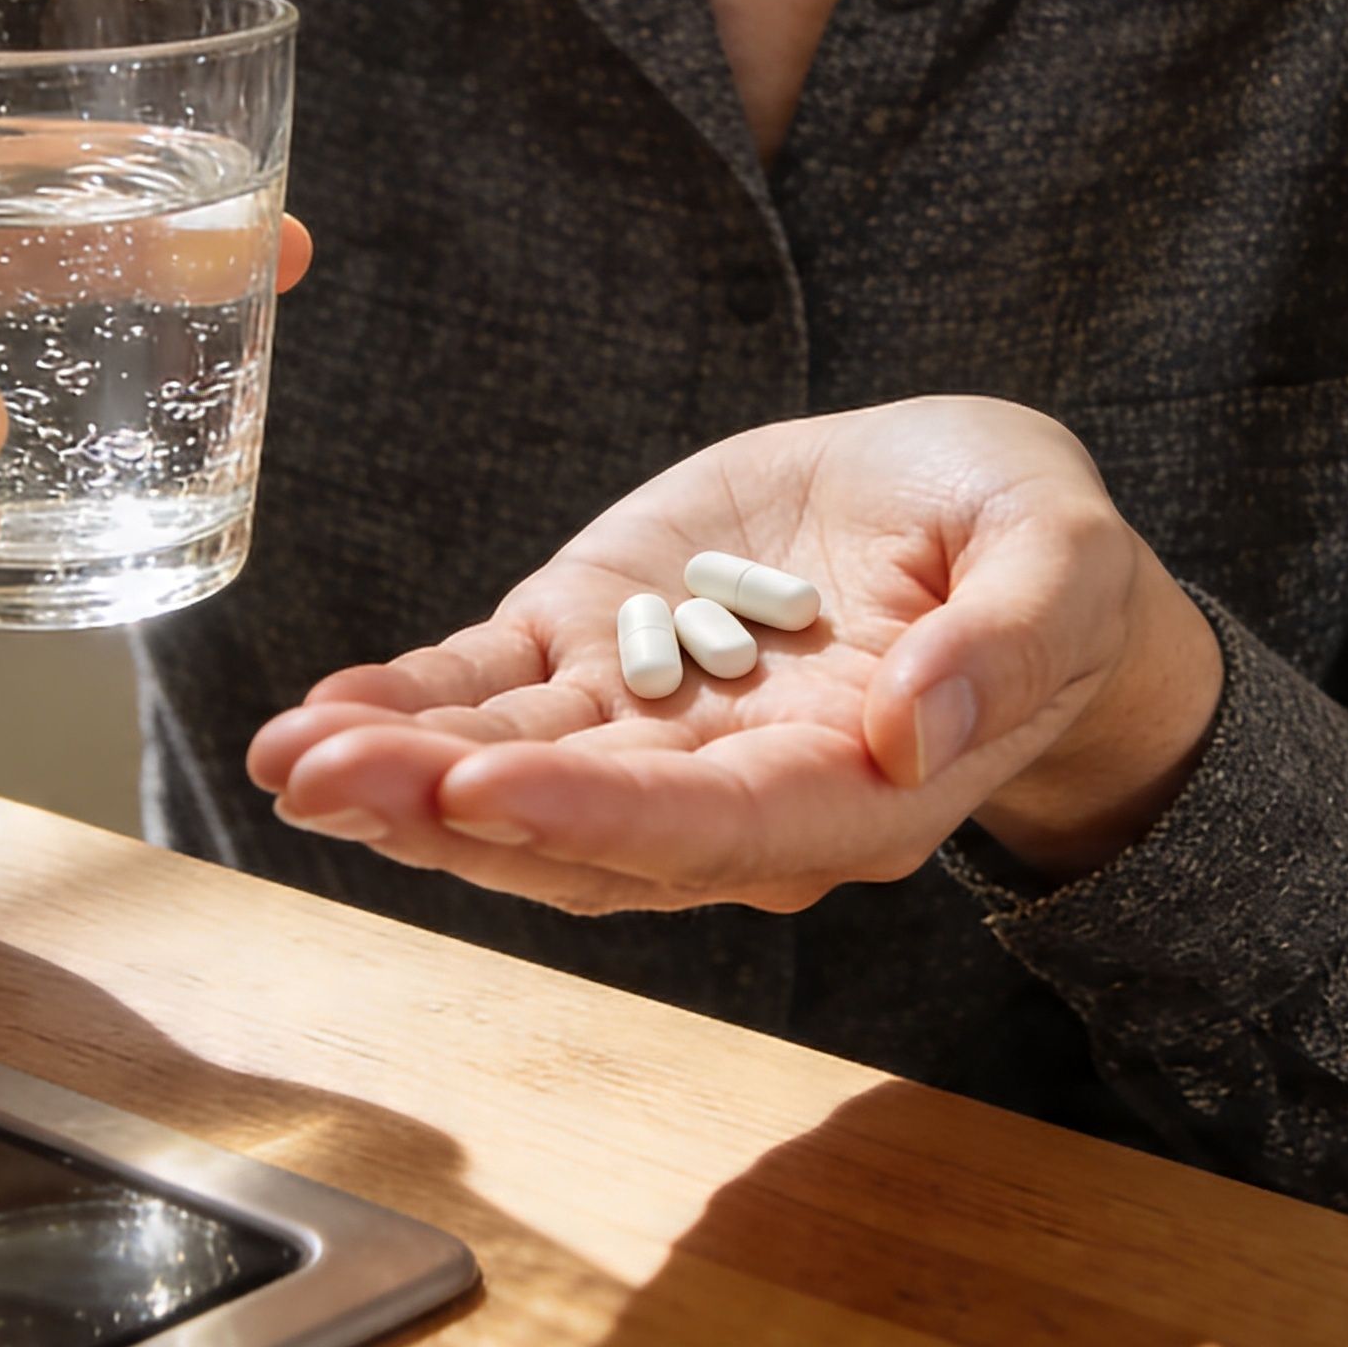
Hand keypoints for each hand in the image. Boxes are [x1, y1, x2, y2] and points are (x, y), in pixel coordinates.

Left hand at [245, 397, 1223, 911]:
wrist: (977, 519)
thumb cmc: (1041, 552)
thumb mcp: (1060, 562)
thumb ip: (1005, 643)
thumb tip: (917, 720)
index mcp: (857, 789)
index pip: (713, 824)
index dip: (593, 815)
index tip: (484, 791)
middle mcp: (738, 791)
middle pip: (579, 827)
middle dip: (444, 810)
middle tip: (324, 777)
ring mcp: (655, 727)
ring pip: (511, 773)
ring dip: (394, 774)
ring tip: (287, 754)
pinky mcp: (599, 654)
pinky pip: (490, 698)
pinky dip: (404, 705)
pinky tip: (318, 714)